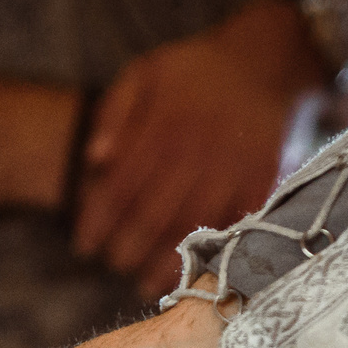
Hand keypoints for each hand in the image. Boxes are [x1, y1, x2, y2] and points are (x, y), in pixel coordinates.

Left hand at [72, 0, 323, 298]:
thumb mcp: (145, 73)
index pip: (121, 185)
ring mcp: (231, 167)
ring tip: (143, 285)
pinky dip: (210, 253)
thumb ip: (115, 113)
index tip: (83, 247)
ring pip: (192, 226)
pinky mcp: (260, 180)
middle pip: (154, 212)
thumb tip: (94, 160)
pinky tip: (190, 271)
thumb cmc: (192, 73)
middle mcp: (196, 148)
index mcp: (163, 124)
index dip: (99, 221)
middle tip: (114, 265)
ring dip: (166, 262)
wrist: (264, 63)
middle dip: (129, 247)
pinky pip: (232, 224)